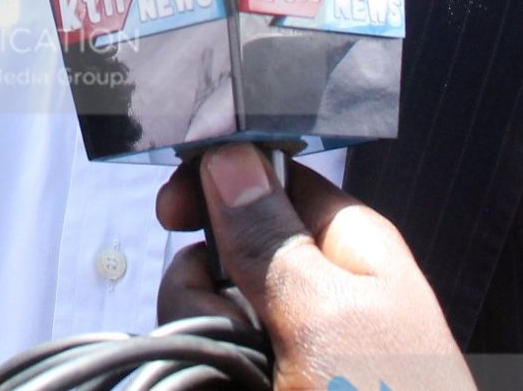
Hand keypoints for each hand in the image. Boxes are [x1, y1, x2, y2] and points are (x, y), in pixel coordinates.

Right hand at [155, 144, 474, 390]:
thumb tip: (230, 155)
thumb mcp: (326, 316)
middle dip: (201, 278)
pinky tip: (220, 385)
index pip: (272, 176)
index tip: (171, 209)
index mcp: (351, 248)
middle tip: (220, 320)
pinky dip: (204, 369)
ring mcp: (292, 347)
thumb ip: (269, 236)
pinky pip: (211, 358)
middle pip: (225, 246)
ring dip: (198, 331)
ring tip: (233, 375)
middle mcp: (320, 289)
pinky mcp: (266, 383)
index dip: (218, 182)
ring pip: (208, 308)